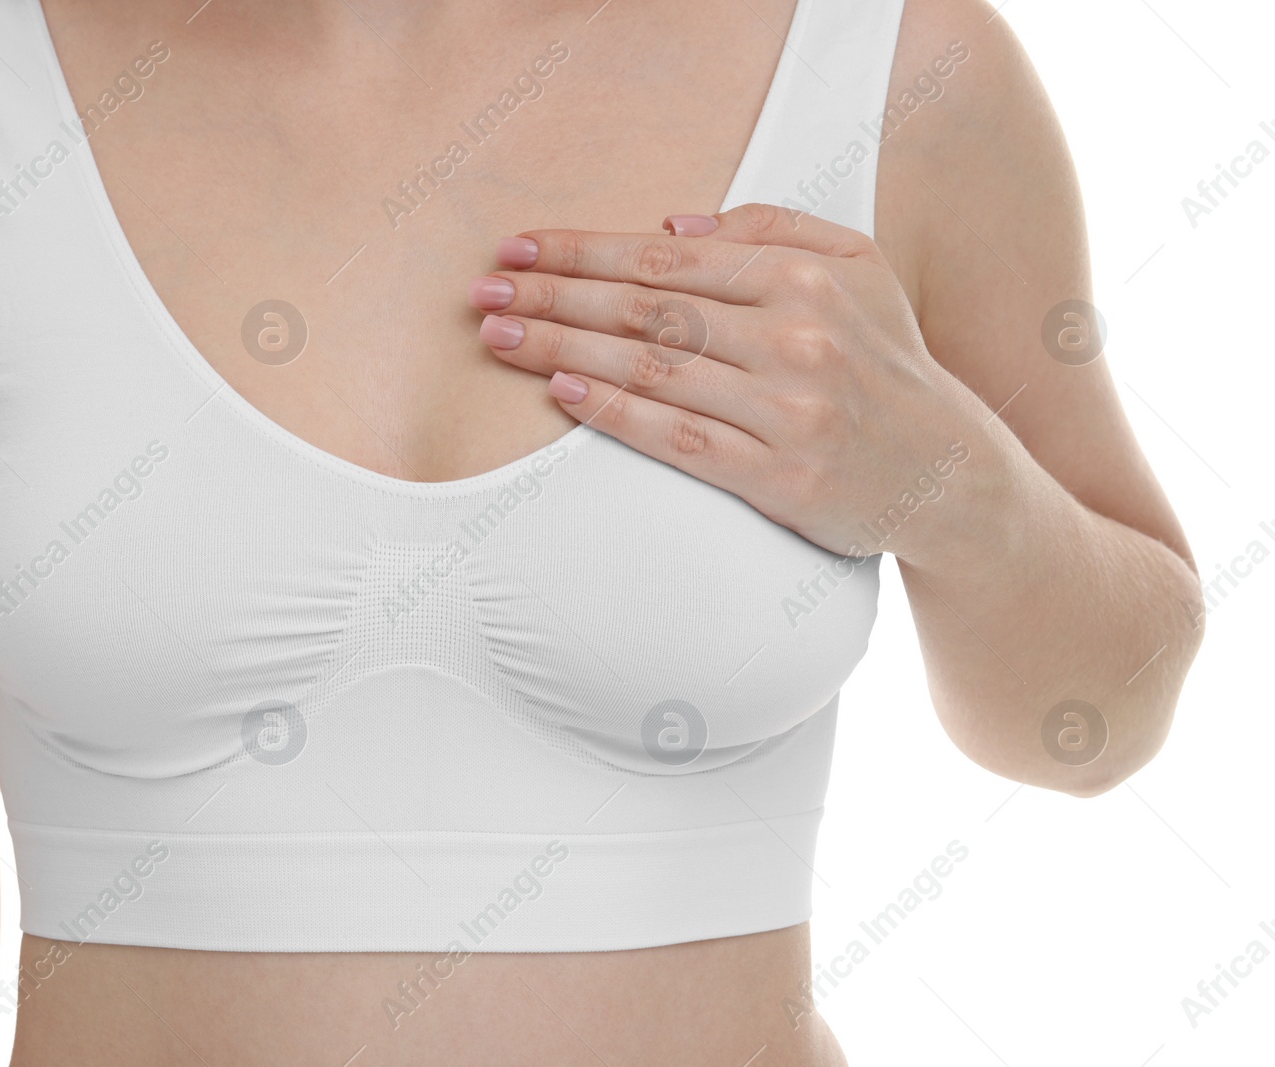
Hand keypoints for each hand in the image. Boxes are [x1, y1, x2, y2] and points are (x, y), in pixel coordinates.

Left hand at [467, 203, 991, 560]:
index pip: (665, 259)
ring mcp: (788, 412)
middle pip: (646, 311)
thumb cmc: (884, 362)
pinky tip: (560, 391)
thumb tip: (671, 224)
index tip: (519, 249)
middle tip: (485, 292)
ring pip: (652, 371)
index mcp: (804, 279)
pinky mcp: (782, 479)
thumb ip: (771, 230)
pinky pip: (679, 440)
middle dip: (555, 295)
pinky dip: (615, 413)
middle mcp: (797, 339)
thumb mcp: (857, 268)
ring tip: (500, 336)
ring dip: (563, 349)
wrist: (948, 472)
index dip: (583, 251)